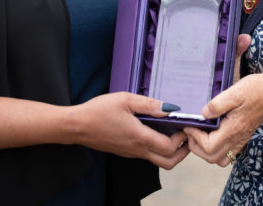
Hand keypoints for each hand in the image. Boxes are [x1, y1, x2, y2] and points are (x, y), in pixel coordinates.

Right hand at [74, 93, 189, 169]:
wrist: (76, 126)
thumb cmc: (98, 111)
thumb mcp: (125, 99)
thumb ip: (149, 104)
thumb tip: (170, 108)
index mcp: (139, 137)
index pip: (170, 148)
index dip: (181, 138)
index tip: (184, 124)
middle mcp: (137, 149)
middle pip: (168, 162)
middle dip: (182, 151)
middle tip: (185, 135)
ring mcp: (131, 153)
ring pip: (158, 160)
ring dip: (171, 150)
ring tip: (173, 131)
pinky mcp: (125, 151)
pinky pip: (147, 154)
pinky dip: (157, 147)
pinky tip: (155, 130)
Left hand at [184, 70, 262, 167]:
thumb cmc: (256, 90)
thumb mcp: (235, 91)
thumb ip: (217, 104)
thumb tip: (203, 114)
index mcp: (232, 129)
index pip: (208, 146)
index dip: (195, 137)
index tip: (190, 124)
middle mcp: (236, 139)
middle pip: (210, 157)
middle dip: (196, 146)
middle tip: (191, 130)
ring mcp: (240, 141)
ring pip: (218, 159)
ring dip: (205, 151)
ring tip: (200, 134)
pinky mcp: (243, 138)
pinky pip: (227, 154)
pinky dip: (216, 150)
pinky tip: (213, 135)